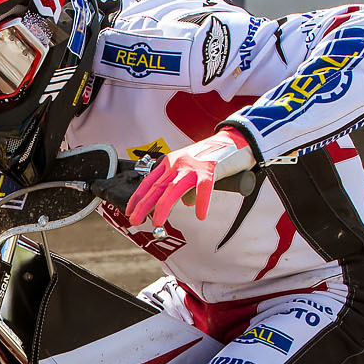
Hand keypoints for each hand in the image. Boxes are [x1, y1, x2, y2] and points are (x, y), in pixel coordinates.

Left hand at [124, 130, 253, 228]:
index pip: (149, 182)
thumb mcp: (191, 168)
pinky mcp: (210, 170)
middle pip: (157, 187)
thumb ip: (185, 185)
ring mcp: (193, 166)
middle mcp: (177, 163)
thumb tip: (185, 204)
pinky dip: (201, 202)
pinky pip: (203, 188)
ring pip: (173, 189)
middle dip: (144, 205)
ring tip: (158, 223)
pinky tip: (199, 215)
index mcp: (170, 162)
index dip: (138, 197)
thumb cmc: (212, 156)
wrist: (233, 140)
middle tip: (135, 220)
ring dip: (163, 207)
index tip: (130, 211)